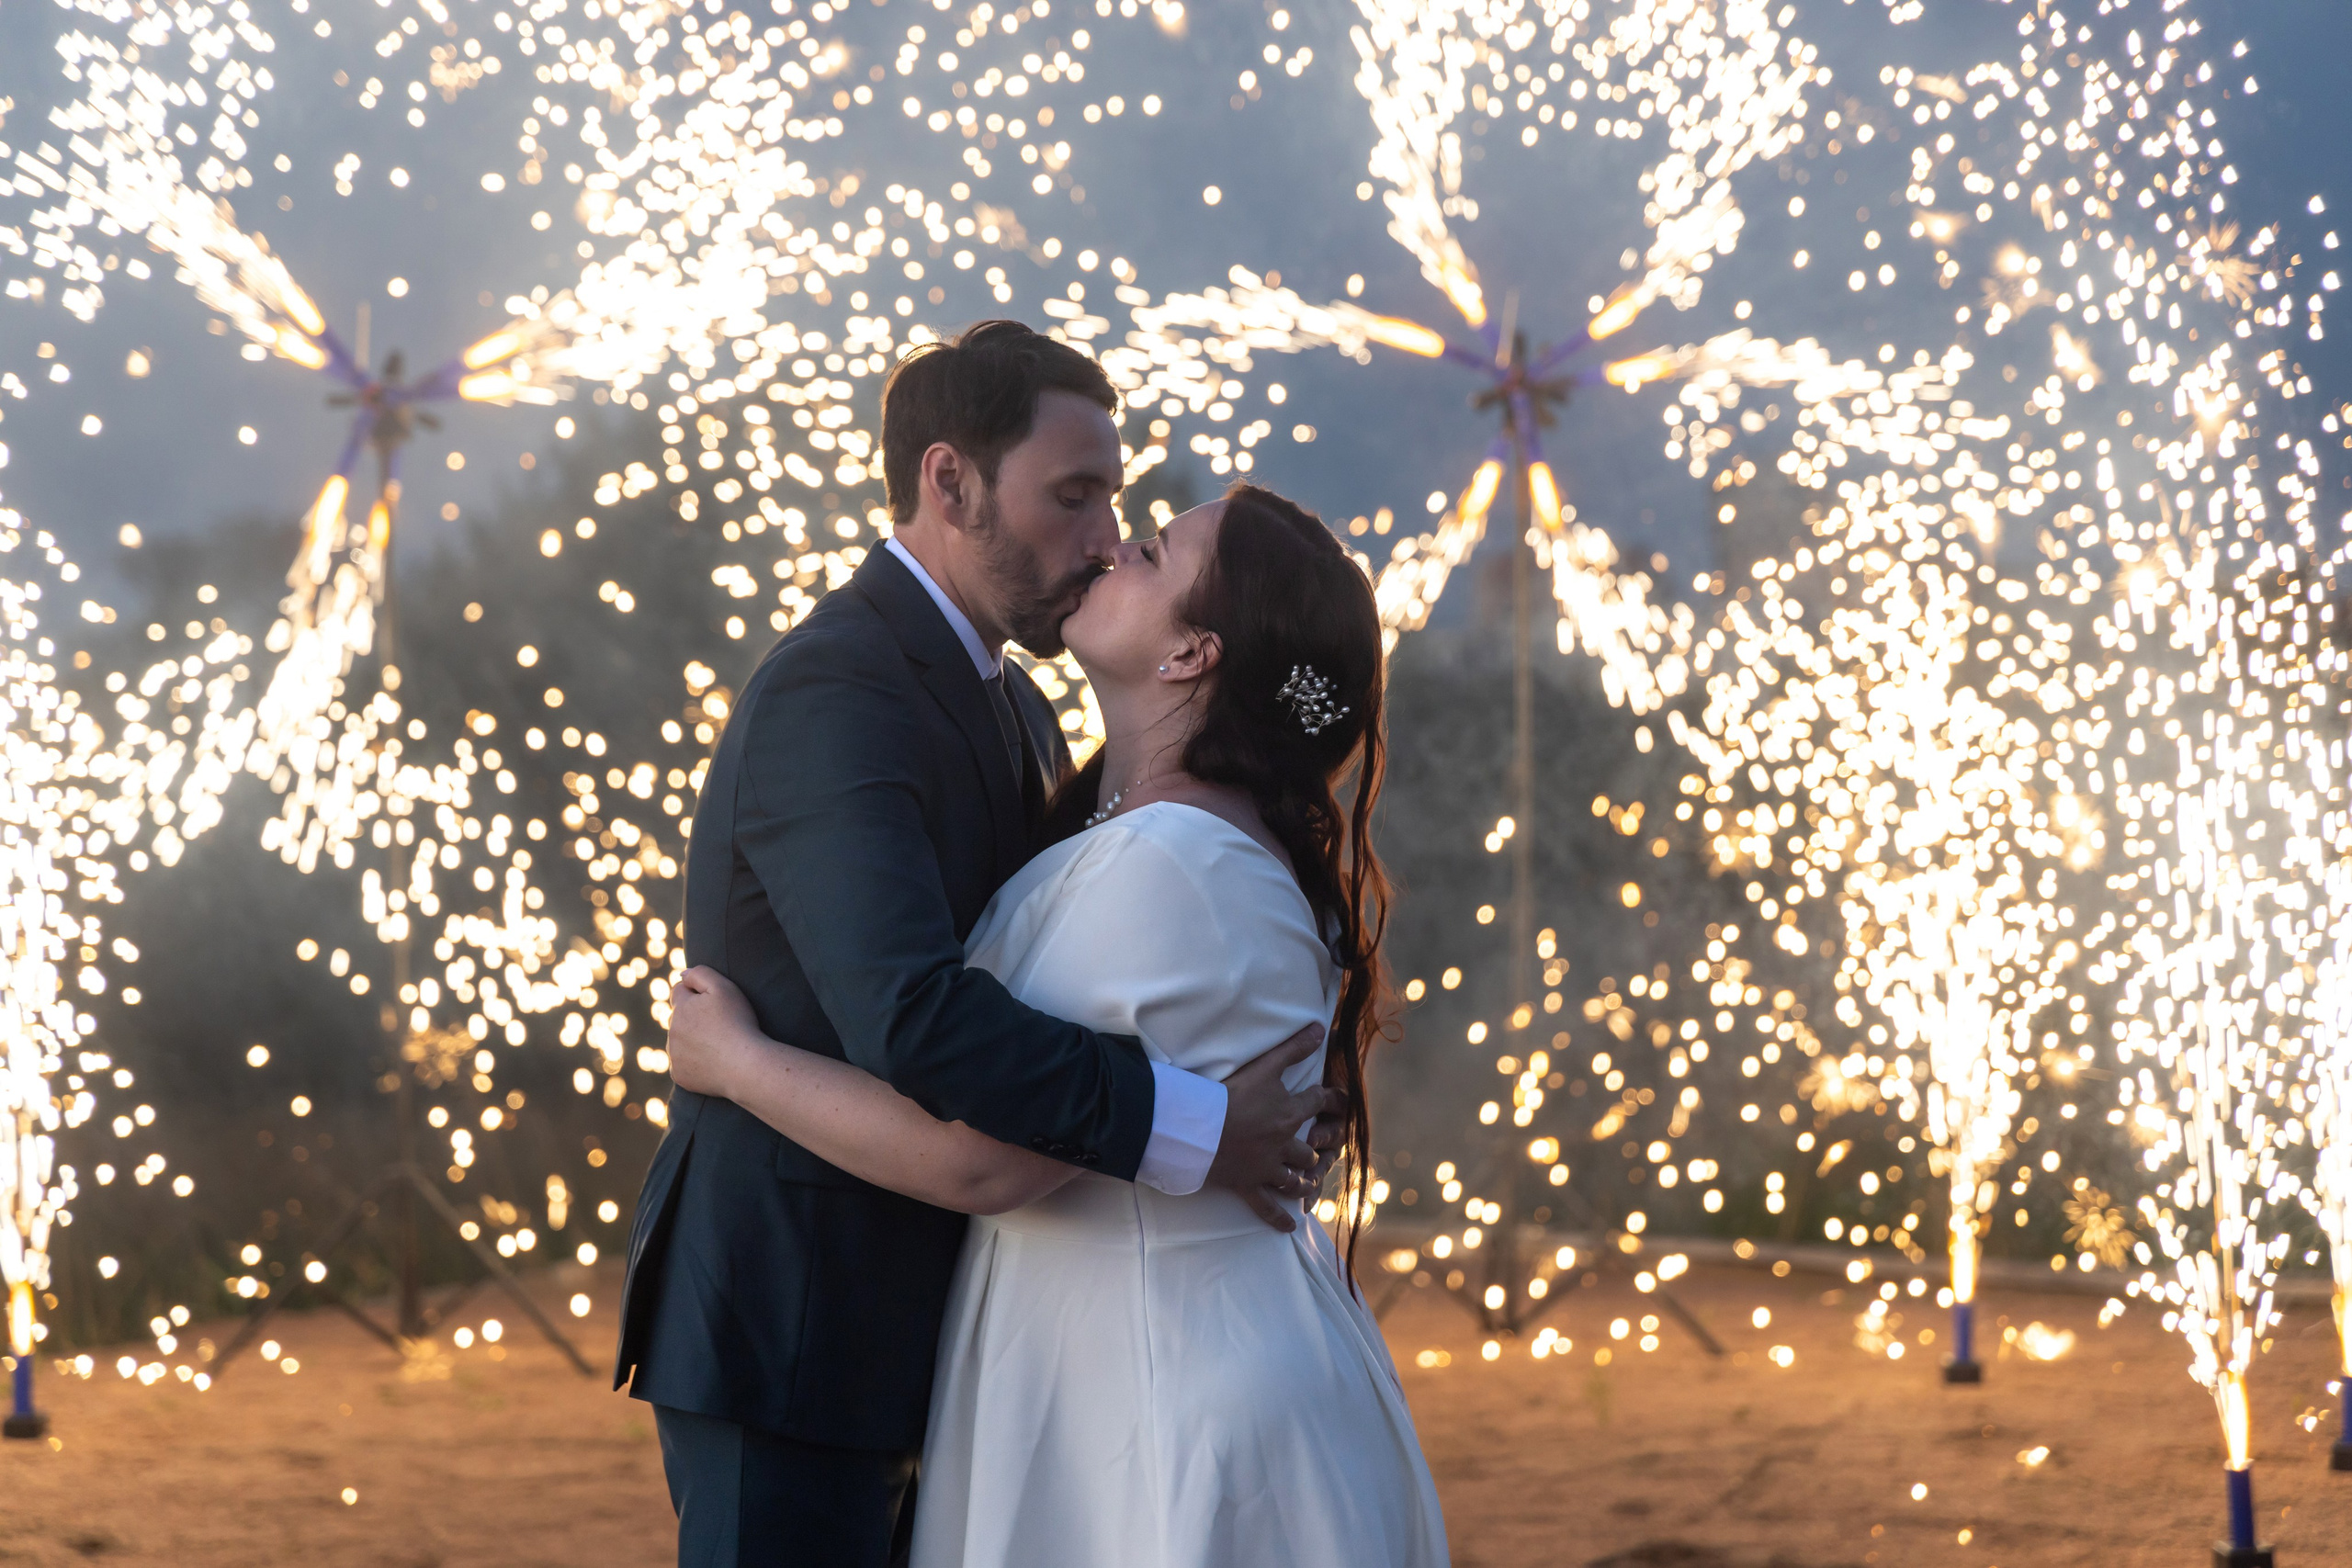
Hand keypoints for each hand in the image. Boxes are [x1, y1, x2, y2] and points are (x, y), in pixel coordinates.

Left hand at [667, 966, 760, 1098]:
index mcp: (681, 1008)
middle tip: (720, 1025)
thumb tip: (682, 974)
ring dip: (692, 1040)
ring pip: (679, 1041)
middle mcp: (672, 1030)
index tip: (714, 1004)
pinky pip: (682, 1064)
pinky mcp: (679, 1075)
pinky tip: (713, 1062)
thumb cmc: (738, 1023)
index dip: (697, 993)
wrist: (746, 1065)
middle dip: (692, 1017)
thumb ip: (700, 974)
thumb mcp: (724, 988)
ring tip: (719, 1045)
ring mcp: (674, 1055)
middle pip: (678, 1017)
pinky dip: (694, 1062)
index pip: (679, 992)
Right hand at [1204, 1023, 1344, 1232]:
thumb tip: (1321, 1028)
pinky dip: (1279, 1217)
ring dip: (1303, 1180)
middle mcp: (1284, 1144)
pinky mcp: (1248, 1185)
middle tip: (1317, 1148)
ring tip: (1307, 1181)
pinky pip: (1267, 1207)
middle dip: (1314, 1149)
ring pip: (1294, 1179)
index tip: (1340, 1101)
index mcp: (1289, 1114)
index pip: (1320, 1104)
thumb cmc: (1230, 1094)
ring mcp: (1267, 1168)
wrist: (1198, 1128)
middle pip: (1309, 1150)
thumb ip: (1292, 1048)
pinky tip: (1291, 1226)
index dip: (1333, 1101)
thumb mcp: (1264, 1066)